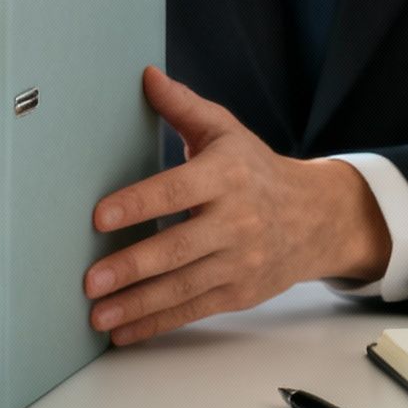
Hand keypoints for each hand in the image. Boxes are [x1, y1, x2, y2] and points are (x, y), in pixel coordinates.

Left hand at [84, 67, 391, 345]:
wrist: (316, 217)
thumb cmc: (256, 170)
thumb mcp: (226, 131)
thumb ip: (183, 107)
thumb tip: (146, 75)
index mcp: (226, 176)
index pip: (177, 189)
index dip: (138, 203)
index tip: (99, 217)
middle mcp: (236, 221)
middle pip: (178, 247)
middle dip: (132, 266)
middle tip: (91, 280)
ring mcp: (239, 262)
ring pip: (183, 287)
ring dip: (137, 304)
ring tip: (96, 314)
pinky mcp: (238, 292)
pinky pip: (192, 310)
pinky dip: (156, 324)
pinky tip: (123, 331)